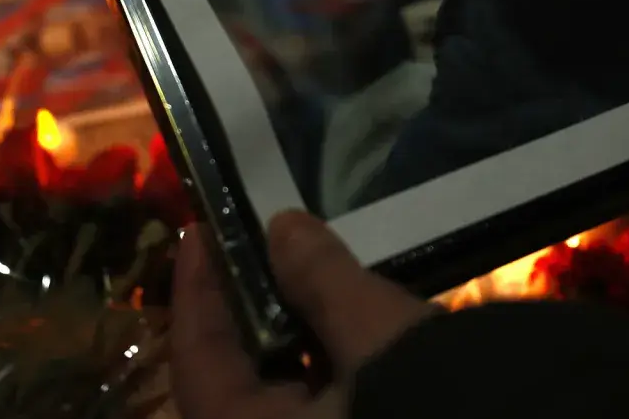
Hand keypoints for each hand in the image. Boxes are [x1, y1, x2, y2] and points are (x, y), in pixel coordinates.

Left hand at [172, 211, 433, 418]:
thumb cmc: (434, 402)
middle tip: (253, 253)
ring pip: (279, 408)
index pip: (197, 361)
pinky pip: (317, 418)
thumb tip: (281, 229)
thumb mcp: (379, 335)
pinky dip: (320, 381)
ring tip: (302, 283)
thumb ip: (321, 279)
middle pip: (233, 389)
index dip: (195, 292)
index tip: (201, 232)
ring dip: (287, 349)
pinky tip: (343, 337)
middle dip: (244, 319)